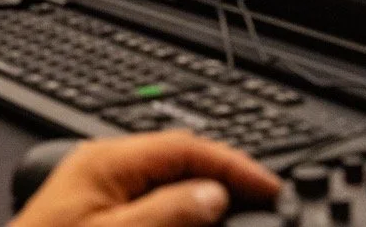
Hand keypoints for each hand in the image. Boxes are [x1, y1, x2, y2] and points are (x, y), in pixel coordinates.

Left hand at [12, 131, 280, 226]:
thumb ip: (167, 213)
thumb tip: (213, 193)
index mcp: (104, 162)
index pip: (181, 146)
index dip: (231, 163)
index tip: (270, 186)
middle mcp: (99, 168)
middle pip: (174, 159)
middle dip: (221, 176)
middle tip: (264, 198)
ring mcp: (96, 190)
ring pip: (163, 180)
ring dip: (202, 193)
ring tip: (239, 209)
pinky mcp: (95, 213)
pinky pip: (147, 200)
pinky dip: (178, 208)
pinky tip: (193, 220)